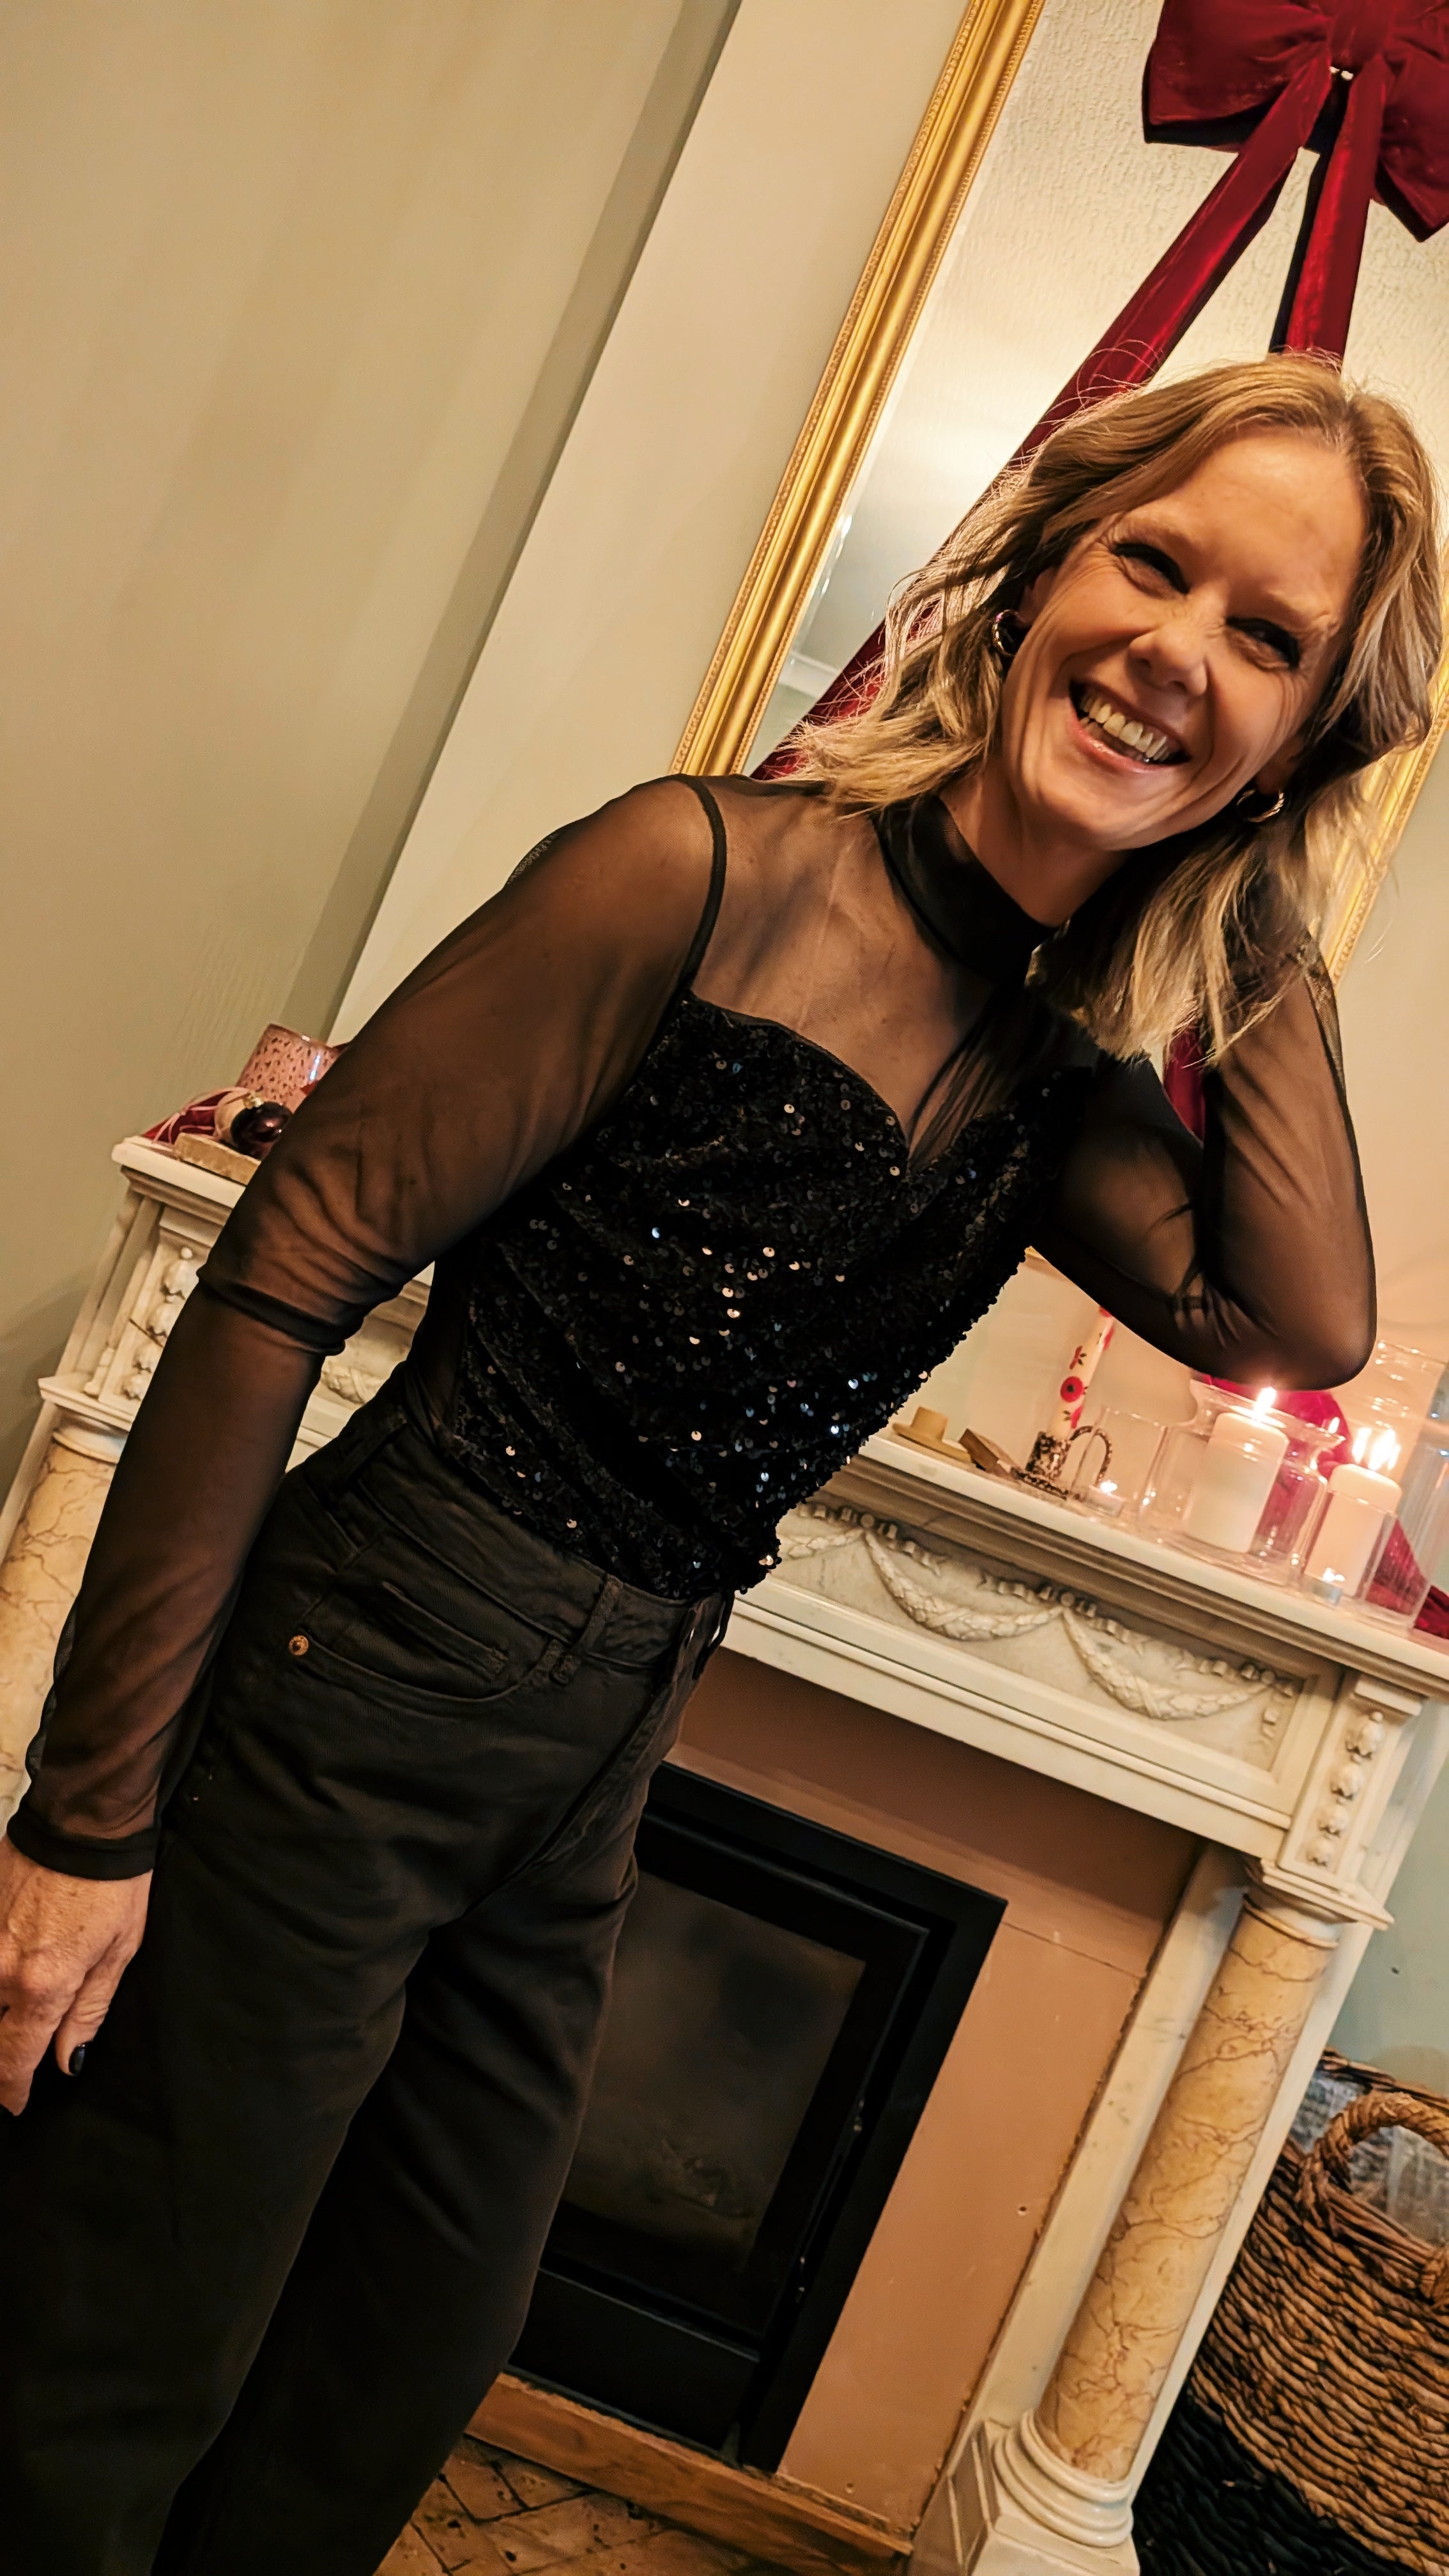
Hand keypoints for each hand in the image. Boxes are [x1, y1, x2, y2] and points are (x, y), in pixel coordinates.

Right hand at [0, 1836, 150, 2112]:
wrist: (82, 1820)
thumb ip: (88, 2012)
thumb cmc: (112, 1885)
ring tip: (6, 2029)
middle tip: (9, 2072)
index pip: (14, 2060)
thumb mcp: (119, 1953)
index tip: (15, 2103)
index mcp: (42, 1986)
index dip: (12, 2090)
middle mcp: (0, 1969)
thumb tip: (68, 2062)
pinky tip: (2, 1985)